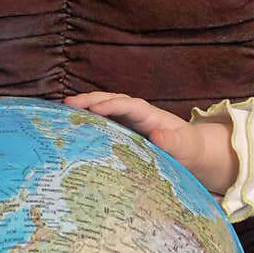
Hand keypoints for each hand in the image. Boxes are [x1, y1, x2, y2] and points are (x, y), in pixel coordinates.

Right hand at [64, 91, 236, 193]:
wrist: (191, 152)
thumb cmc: (188, 149)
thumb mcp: (185, 147)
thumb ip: (172, 142)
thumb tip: (157, 136)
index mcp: (151, 115)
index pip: (129, 105)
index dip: (112, 104)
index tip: (95, 107)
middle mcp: (137, 115)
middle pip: (112, 101)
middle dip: (91, 100)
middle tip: (68, 102)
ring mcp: (128, 122)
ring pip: (104, 110)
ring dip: (85, 108)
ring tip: (62, 110)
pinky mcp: (123, 133)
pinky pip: (103, 124)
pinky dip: (88, 122)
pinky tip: (70, 126)